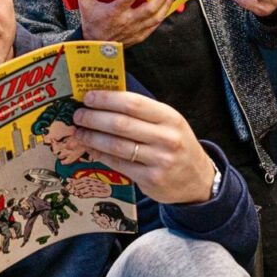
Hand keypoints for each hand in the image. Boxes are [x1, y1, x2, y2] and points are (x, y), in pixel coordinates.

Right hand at [66, 0, 170, 46]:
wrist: (95, 47)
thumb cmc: (92, 25)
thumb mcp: (85, 5)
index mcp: (114, 12)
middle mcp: (127, 21)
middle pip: (149, 9)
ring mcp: (135, 30)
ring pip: (156, 17)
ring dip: (165, 4)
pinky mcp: (140, 36)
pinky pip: (155, 26)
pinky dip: (162, 16)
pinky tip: (166, 7)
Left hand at [71, 91, 216, 204]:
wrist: (198, 180)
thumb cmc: (177, 144)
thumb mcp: (168, 123)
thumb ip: (142, 112)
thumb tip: (105, 100)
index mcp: (169, 117)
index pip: (133, 103)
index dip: (107, 99)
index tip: (88, 97)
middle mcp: (166, 138)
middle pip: (121, 124)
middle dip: (94, 118)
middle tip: (78, 115)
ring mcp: (159, 160)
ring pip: (116, 145)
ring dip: (92, 137)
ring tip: (79, 132)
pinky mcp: (151, 179)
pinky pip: (118, 164)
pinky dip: (100, 154)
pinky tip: (91, 149)